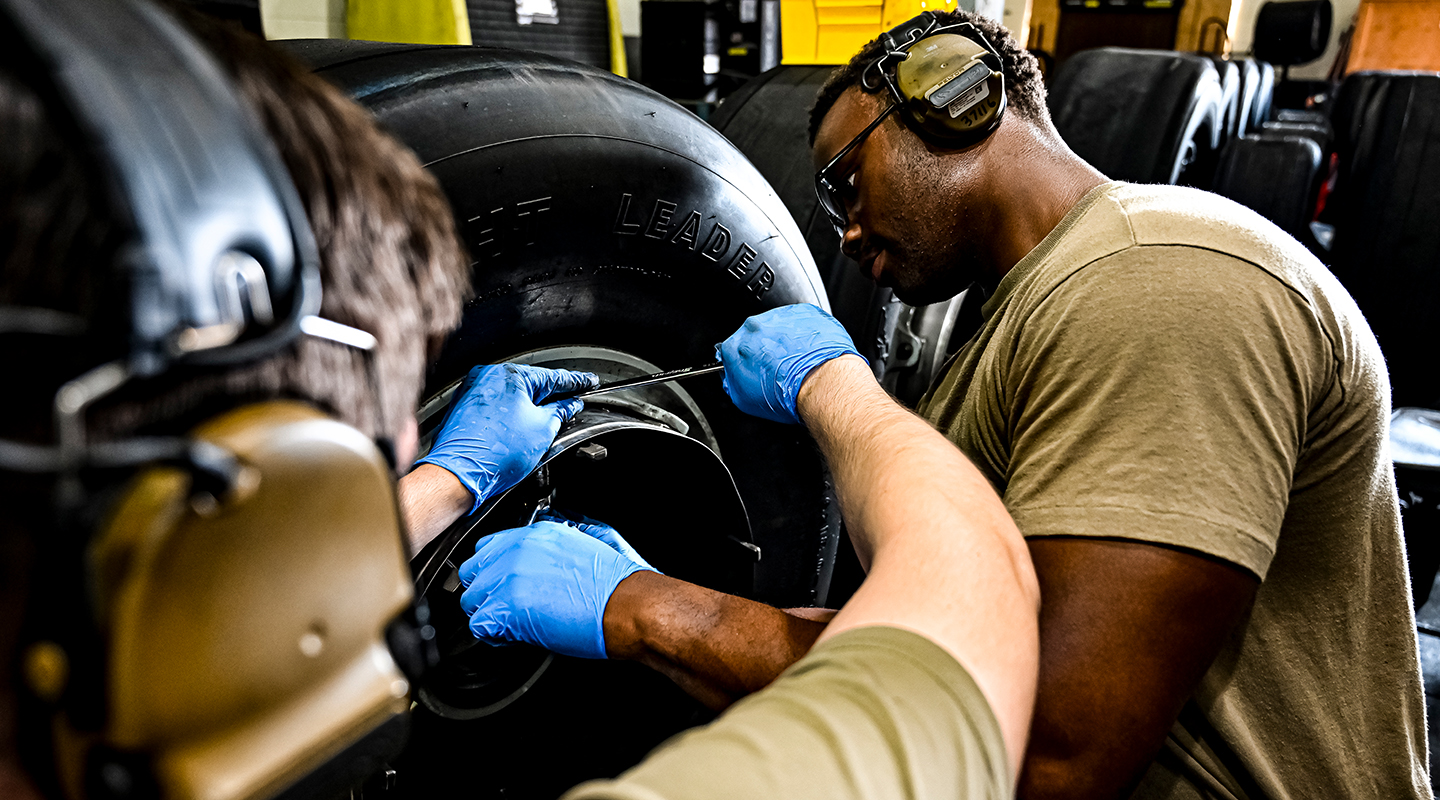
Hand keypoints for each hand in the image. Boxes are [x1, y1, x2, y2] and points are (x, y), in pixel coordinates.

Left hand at [415, 364, 596, 512]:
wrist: (459, 473)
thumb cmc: (495, 454)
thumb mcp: (543, 430)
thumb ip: (560, 412)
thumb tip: (569, 406)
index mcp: (511, 375)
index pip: (553, 377)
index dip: (575, 382)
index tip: (588, 382)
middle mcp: (488, 376)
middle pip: (530, 384)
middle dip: (550, 396)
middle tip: (570, 405)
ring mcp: (473, 390)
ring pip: (512, 394)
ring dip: (528, 407)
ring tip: (541, 425)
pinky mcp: (464, 406)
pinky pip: (496, 404)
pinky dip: (510, 413)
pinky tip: (517, 429)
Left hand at [458, 519, 653, 658]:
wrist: (626, 603)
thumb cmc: (614, 583)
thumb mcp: (580, 545)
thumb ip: (547, 550)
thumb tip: (536, 566)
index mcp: (534, 533)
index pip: (488, 548)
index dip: (494, 571)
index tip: (504, 586)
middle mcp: (517, 550)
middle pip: (473, 572)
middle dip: (486, 592)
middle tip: (507, 608)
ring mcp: (509, 577)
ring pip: (471, 600)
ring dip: (488, 614)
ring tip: (514, 625)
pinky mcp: (507, 606)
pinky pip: (479, 625)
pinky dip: (493, 635)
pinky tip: (514, 636)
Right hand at [716, 304, 862, 424]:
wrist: (820, 382)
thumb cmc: (786, 393)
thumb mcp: (745, 401)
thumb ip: (731, 384)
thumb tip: (731, 380)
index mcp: (735, 346)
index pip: (734, 351)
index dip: (746, 362)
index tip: (756, 369)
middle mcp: (754, 327)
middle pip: (756, 336)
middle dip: (766, 350)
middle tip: (780, 368)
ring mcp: (779, 317)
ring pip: (779, 326)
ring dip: (786, 341)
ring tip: (799, 362)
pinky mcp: (803, 312)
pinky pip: (801, 321)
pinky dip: (805, 334)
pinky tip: (811, 352)